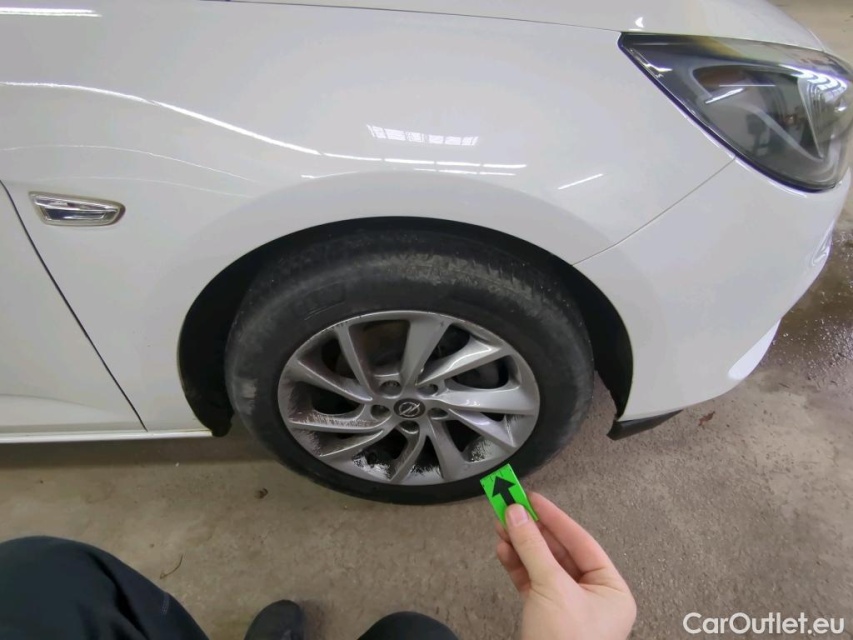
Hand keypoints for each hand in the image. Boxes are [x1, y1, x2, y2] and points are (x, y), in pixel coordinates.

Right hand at [495, 493, 635, 639]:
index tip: (531, 498)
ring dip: (520, 545)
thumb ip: (533, 547)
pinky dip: (517, 566)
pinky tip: (504, 550)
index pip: (581, 541)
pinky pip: (532, 582)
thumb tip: (518, 515)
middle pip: (559, 551)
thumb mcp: (552, 588)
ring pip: (542, 565)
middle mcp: (593, 597)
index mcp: (611, 589)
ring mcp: (569, 607)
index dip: (554, 517)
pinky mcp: (547, 616)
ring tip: (500, 526)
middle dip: (532, 530)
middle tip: (510, 506)